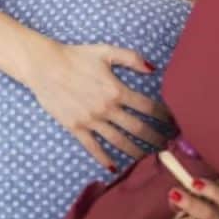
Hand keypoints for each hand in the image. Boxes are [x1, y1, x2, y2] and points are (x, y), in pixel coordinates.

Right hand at [24, 42, 172, 170]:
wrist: (44, 66)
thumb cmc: (75, 56)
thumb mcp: (105, 51)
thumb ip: (131, 58)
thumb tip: (153, 69)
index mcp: (117, 90)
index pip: (148, 107)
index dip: (164, 116)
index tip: (174, 123)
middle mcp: (107, 109)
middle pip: (138, 128)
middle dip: (155, 138)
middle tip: (167, 146)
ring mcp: (91, 121)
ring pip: (119, 141)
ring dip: (136, 151)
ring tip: (149, 158)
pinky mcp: (76, 128)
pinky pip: (93, 147)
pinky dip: (104, 159)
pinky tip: (115, 167)